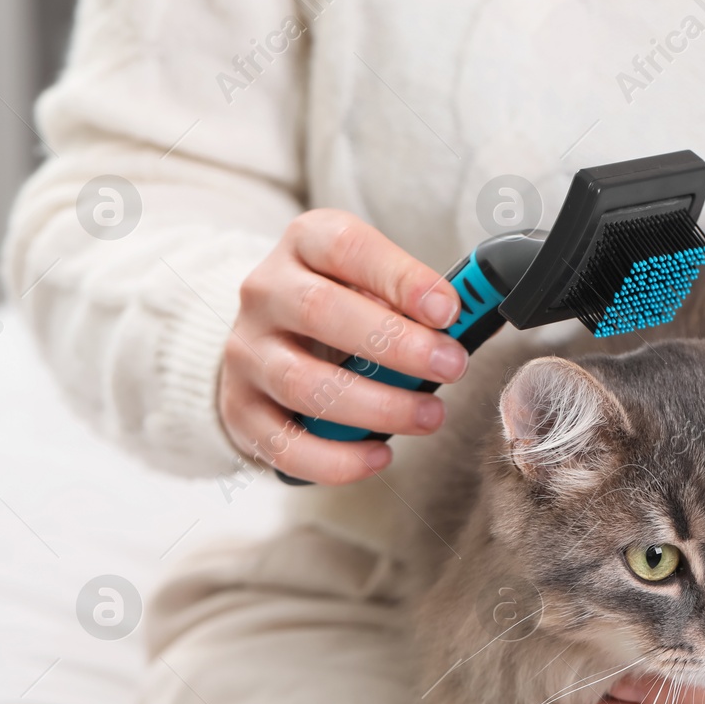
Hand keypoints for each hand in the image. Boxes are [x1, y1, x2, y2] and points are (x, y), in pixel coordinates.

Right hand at [219, 209, 467, 484]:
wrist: (265, 342)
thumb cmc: (338, 308)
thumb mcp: (369, 281)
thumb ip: (409, 296)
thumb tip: (464, 321)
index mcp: (303, 246)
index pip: (345, 247)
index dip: (400, 277)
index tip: (448, 309)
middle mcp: (265, 293)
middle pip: (322, 311)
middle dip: (397, 344)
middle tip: (450, 366)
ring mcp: (246, 353)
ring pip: (304, 382)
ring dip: (377, 405)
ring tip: (430, 416)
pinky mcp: (240, 410)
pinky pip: (285, 443)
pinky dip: (336, 457)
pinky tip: (380, 455)